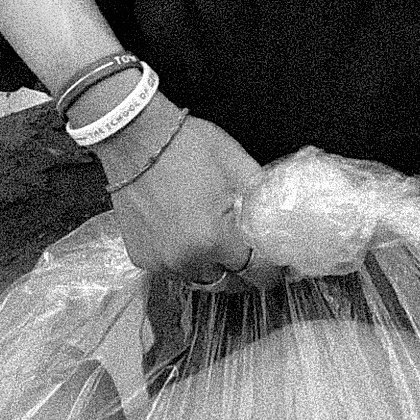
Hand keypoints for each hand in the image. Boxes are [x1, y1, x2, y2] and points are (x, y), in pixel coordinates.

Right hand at [98, 103, 274, 281]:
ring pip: (199, 278)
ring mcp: (160, 261)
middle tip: (244, 248)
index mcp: (214, 239)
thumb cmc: (189, 147)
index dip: (269, 267)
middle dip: (240, 268)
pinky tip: (185, 233)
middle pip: (227, 280)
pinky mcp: (141, 257)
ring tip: (212, 236)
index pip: (255, 272)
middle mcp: (185, 259)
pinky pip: (172, 269)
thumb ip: (263, 200)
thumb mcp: (239, 166)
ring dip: (210, 265)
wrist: (137, 139)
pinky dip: (184, 259)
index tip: (273, 261)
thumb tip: (282, 220)